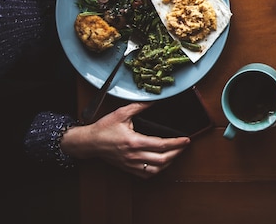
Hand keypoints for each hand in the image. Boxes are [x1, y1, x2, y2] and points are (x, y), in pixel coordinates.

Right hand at [61, 103, 189, 177]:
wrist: (89, 142)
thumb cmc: (104, 128)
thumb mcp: (121, 113)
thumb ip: (140, 106)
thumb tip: (154, 100)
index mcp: (134, 142)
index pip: (161, 145)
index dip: (177, 143)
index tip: (186, 140)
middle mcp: (134, 155)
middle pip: (162, 160)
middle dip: (177, 153)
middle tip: (184, 146)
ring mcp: (131, 164)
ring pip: (156, 170)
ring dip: (169, 163)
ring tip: (176, 153)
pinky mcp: (128, 168)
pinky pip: (146, 175)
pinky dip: (157, 170)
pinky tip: (162, 163)